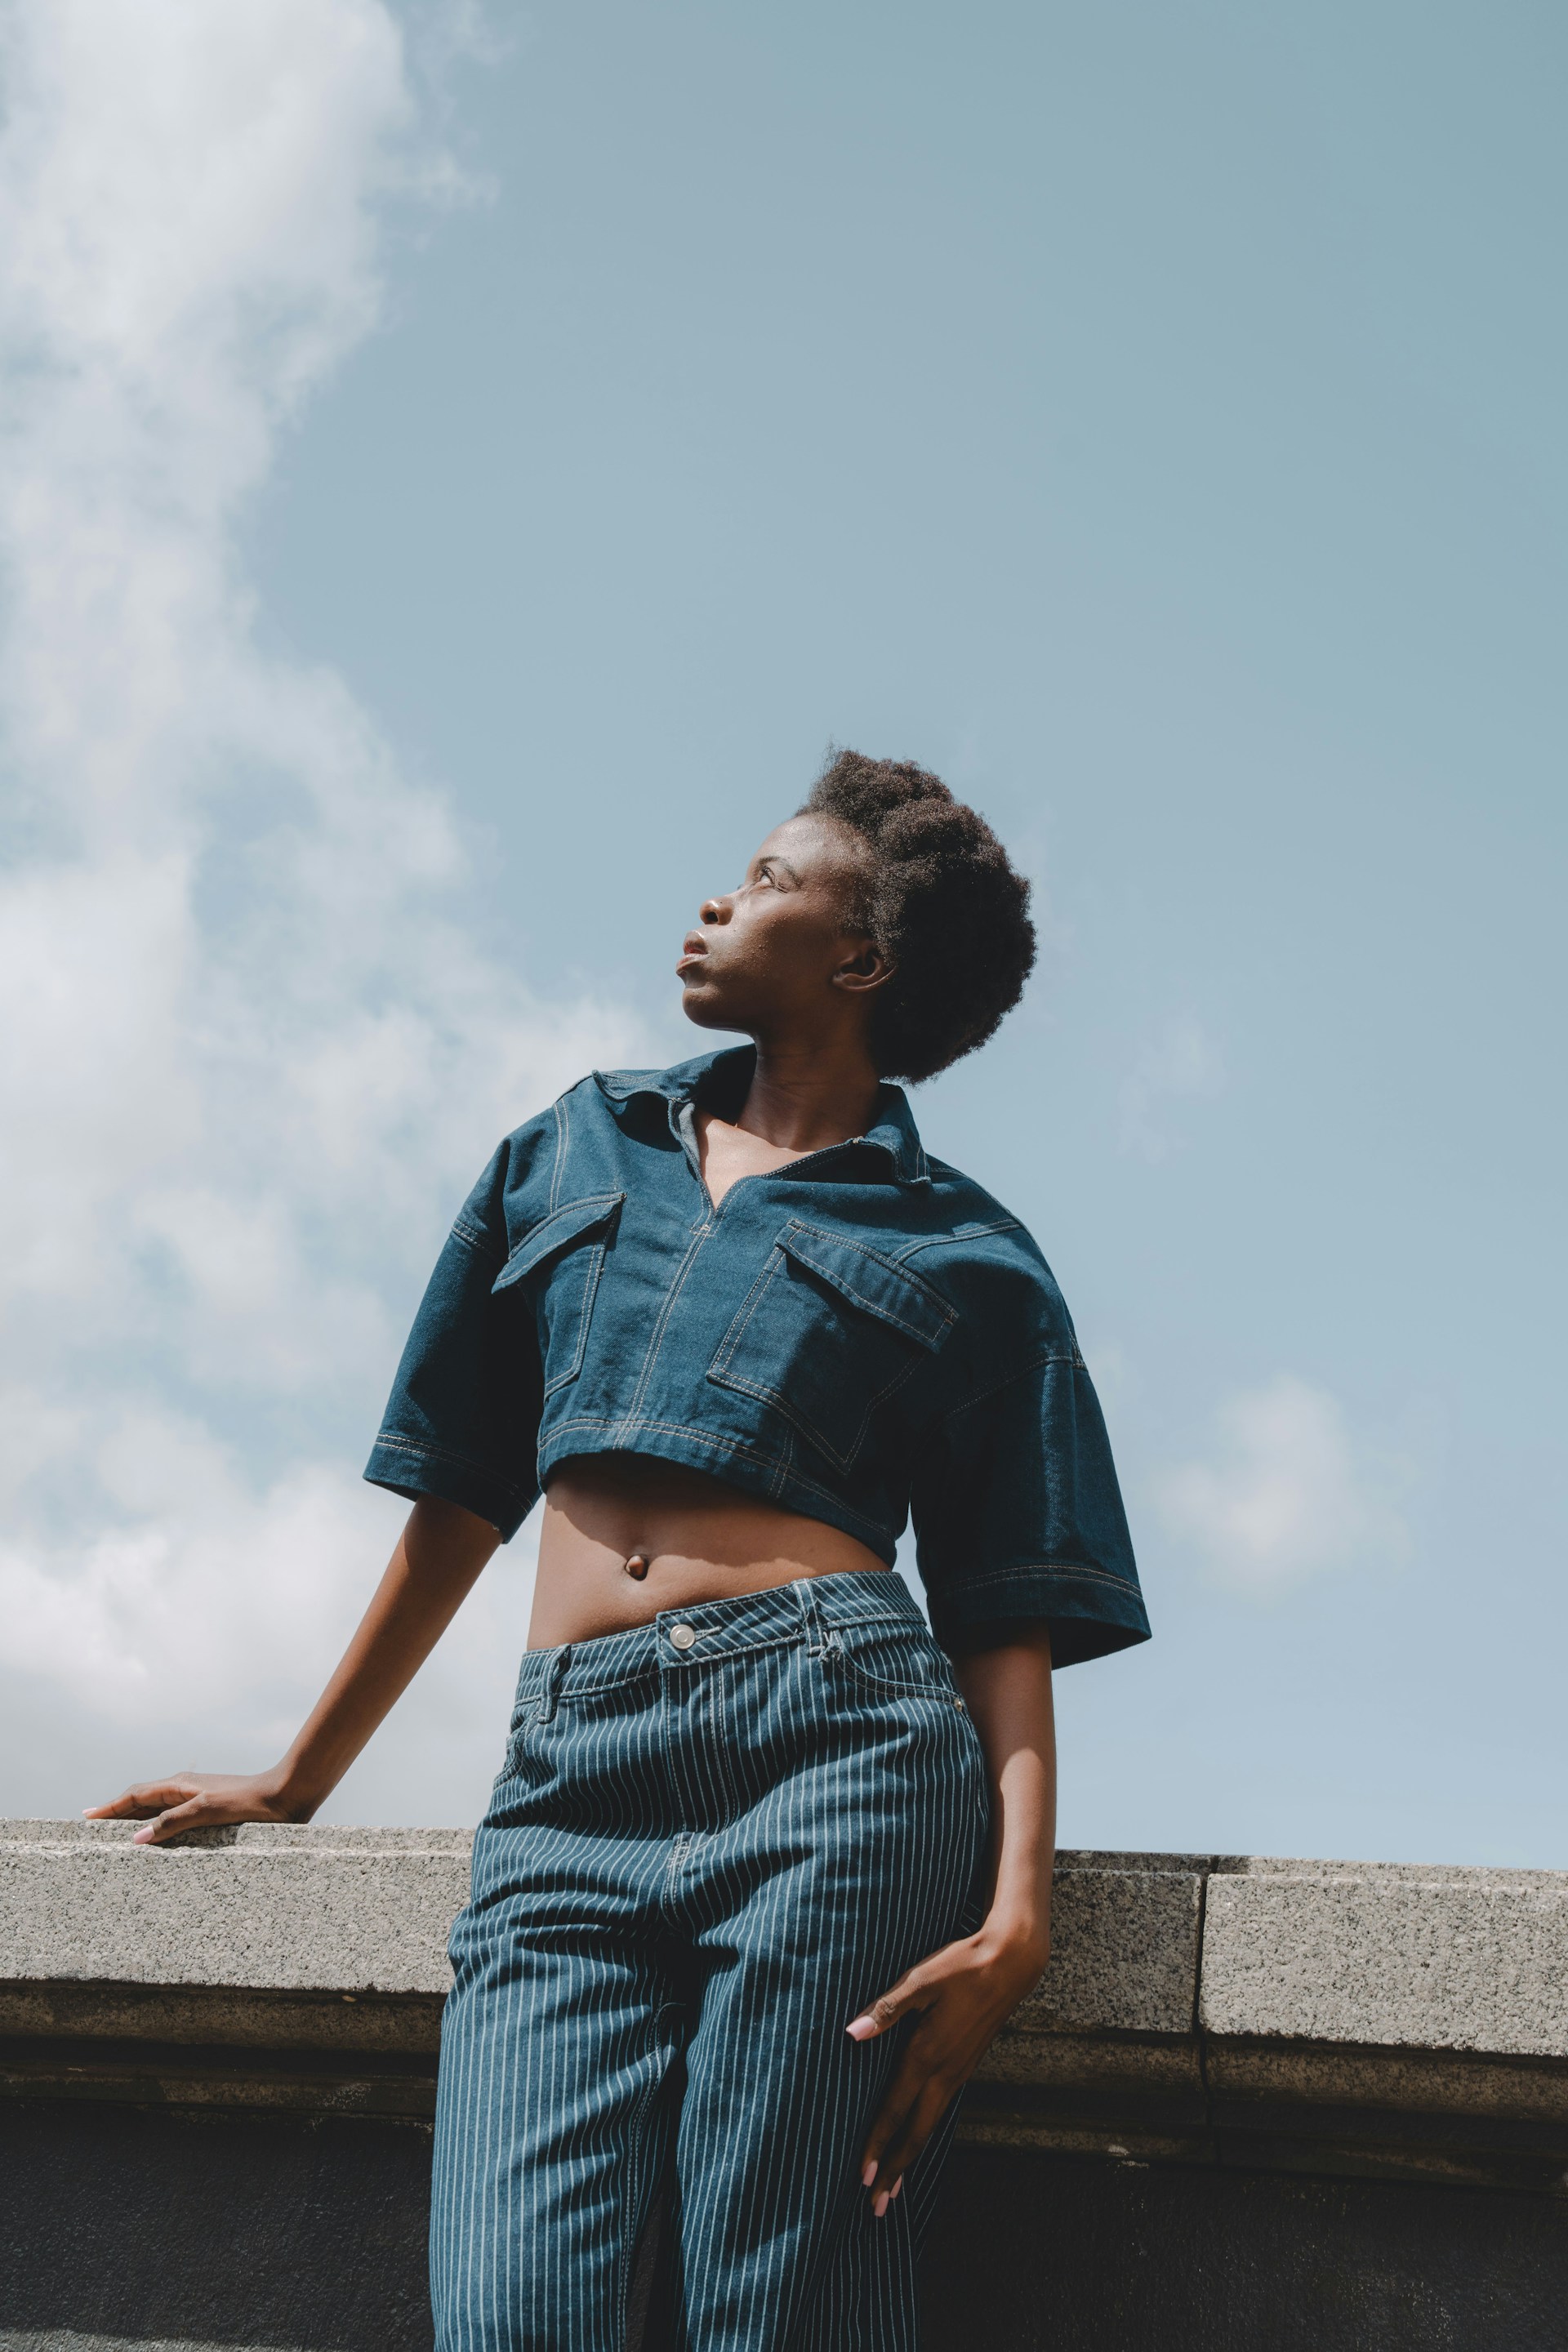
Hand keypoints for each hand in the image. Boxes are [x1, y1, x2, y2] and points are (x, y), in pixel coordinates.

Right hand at [84, 1769, 306, 1845]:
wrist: (286, 1795)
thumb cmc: (248, 1802)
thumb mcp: (208, 1810)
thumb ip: (172, 1823)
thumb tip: (136, 1838)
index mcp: (180, 1785)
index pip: (135, 1795)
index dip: (110, 1807)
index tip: (86, 1816)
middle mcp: (186, 1789)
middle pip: (143, 1801)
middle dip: (118, 1813)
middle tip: (94, 1828)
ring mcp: (198, 1799)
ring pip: (158, 1809)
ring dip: (137, 1820)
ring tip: (118, 1835)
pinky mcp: (211, 1811)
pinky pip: (175, 1818)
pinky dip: (158, 1827)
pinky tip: (160, 1840)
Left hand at [848, 1918, 1047, 2213]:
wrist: (1011, 1964)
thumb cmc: (962, 1967)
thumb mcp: (921, 1980)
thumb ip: (887, 2009)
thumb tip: (853, 2032)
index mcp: (927, 2055)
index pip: (896, 2111)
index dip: (877, 2145)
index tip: (862, 2179)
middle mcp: (944, 2073)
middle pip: (916, 2135)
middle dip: (894, 2171)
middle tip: (876, 2207)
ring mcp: (958, 2072)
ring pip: (930, 2126)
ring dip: (909, 2157)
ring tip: (892, 2186)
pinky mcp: (966, 2066)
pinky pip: (940, 2111)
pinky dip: (923, 2134)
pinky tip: (915, 2138)